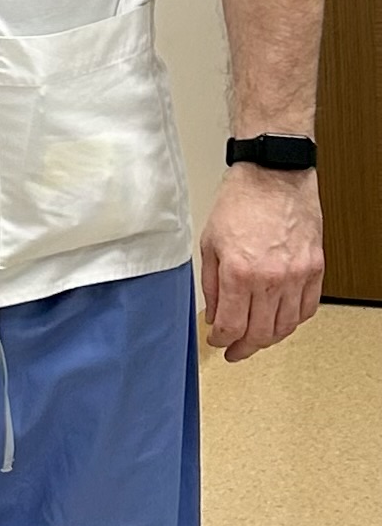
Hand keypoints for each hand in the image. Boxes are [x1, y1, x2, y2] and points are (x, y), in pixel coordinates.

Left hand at [200, 166, 323, 361]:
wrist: (274, 175)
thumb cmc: (241, 201)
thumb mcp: (210, 243)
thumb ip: (212, 285)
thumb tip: (216, 315)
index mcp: (240, 273)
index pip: (232, 326)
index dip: (221, 340)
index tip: (217, 340)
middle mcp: (271, 278)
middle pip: (260, 333)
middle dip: (244, 347)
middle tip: (235, 350)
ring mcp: (297, 275)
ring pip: (286, 326)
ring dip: (269, 338)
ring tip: (257, 338)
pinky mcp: (315, 268)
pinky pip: (307, 308)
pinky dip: (294, 320)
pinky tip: (281, 319)